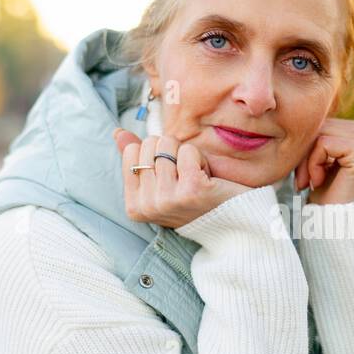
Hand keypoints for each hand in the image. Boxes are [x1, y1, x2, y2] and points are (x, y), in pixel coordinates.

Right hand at [113, 128, 252, 227]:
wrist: (234, 220)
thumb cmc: (196, 199)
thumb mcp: (161, 183)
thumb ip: (138, 158)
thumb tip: (118, 133)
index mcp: (135, 207)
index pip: (132, 152)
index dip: (155, 154)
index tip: (171, 177)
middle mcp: (148, 206)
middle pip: (150, 145)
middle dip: (172, 152)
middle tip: (187, 177)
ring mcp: (168, 200)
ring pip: (169, 145)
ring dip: (188, 155)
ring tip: (198, 178)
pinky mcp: (191, 190)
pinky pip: (188, 151)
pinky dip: (201, 158)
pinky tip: (208, 178)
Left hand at [293, 118, 353, 204]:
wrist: (334, 221)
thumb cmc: (324, 191)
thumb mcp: (319, 156)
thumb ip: (316, 134)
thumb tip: (297, 111)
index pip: (322, 122)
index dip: (307, 146)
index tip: (304, 174)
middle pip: (320, 126)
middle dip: (305, 154)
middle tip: (304, 181)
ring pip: (319, 134)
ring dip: (308, 161)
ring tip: (314, 181)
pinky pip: (323, 143)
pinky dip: (314, 163)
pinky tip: (319, 180)